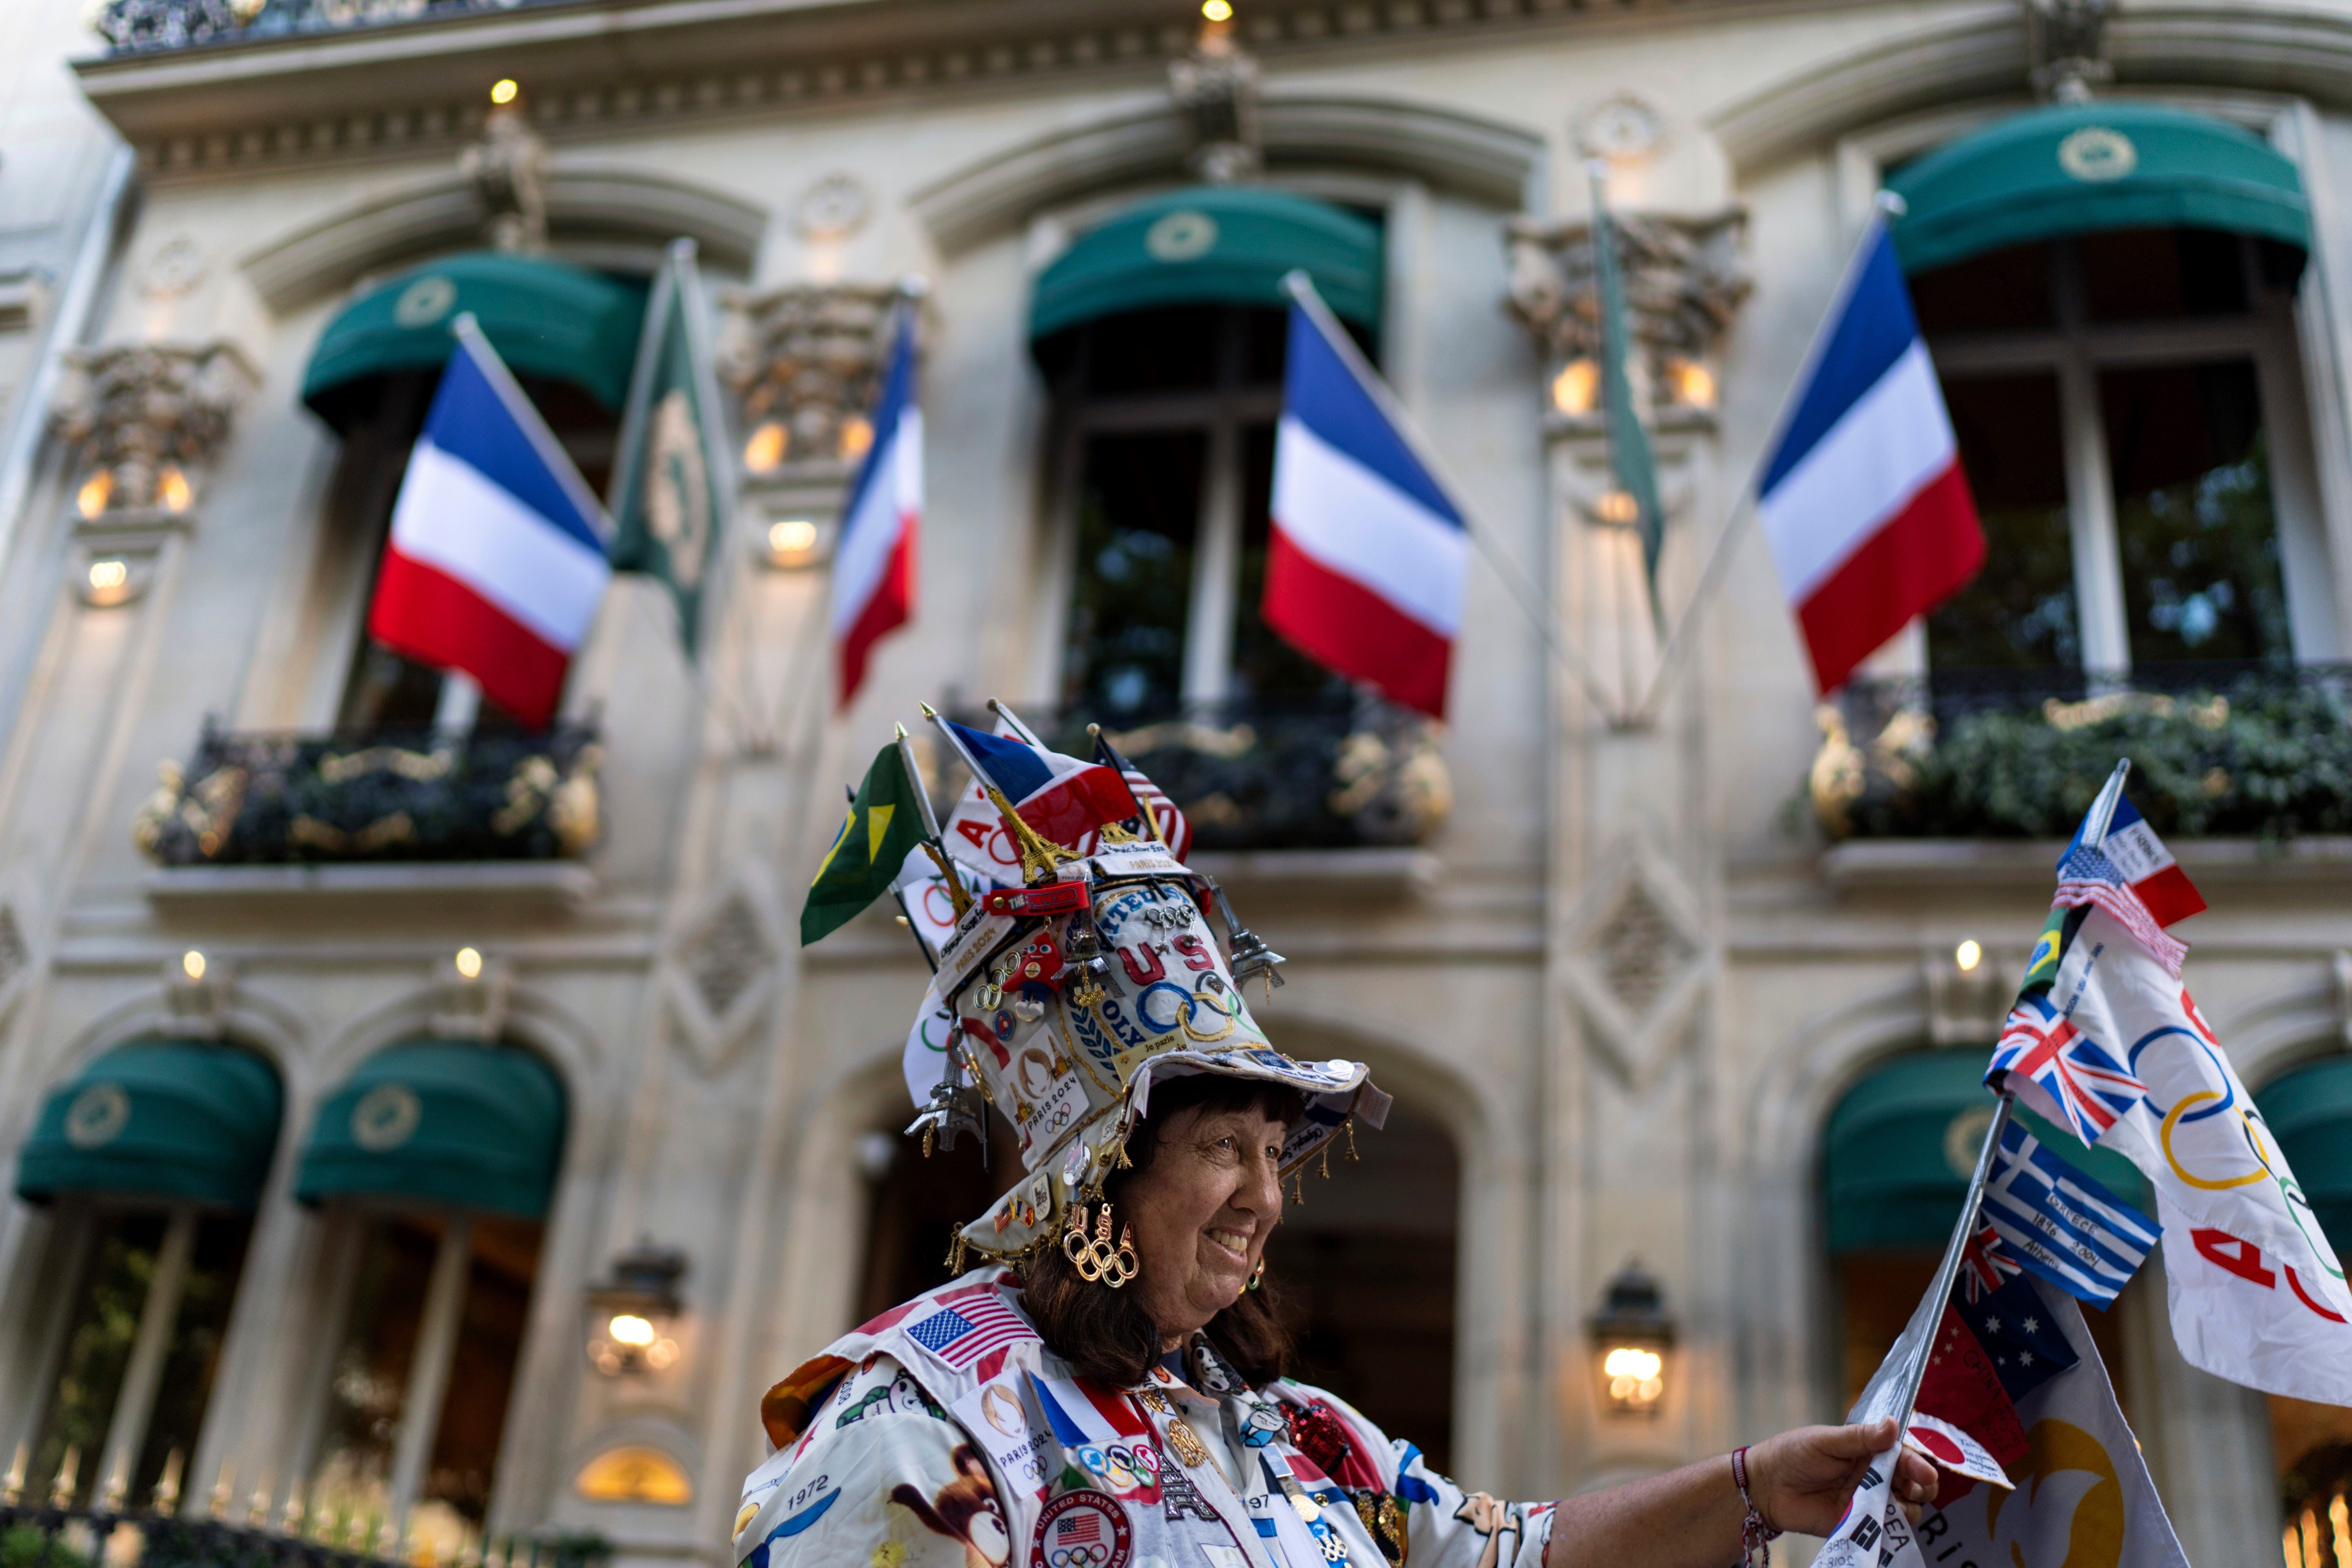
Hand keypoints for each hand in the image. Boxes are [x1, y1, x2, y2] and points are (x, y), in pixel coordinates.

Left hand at [1745, 1419, 1940, 1536]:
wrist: (1767, 1486)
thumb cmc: (1794, 1454)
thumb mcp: (1826, 1441)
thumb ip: (1861, 1437)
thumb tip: (1893, 1424)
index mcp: (1869, 1451)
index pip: (1904, 1457)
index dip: (1917, 1464)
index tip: (1925, 1473)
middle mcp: (1875, 1477)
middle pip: (1914, 1485)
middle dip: (1921, 1487)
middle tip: (1912, 1489)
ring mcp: (1869, 1502)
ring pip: (1906, 1509)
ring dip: (1908, 1508)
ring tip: (1895, 1505)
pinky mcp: (1860, 1524)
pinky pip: (1885, 1529)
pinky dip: (1891, 1528)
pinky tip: (1884, 1522)